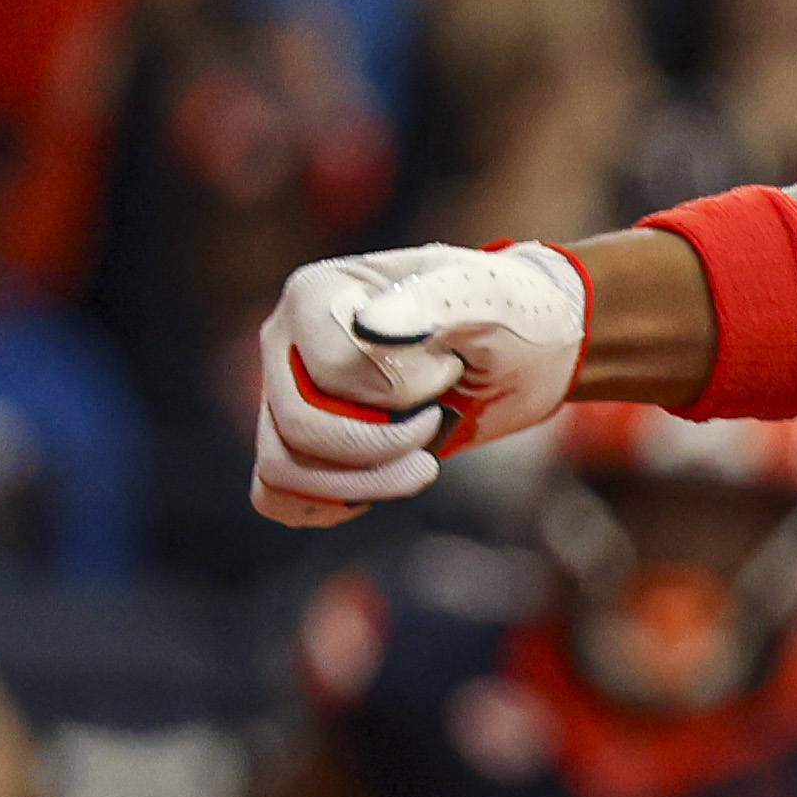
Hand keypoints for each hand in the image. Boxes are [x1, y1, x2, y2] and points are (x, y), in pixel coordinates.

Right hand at [249, 242, 587, 526]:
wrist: (520, 353)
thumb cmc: (505, 316)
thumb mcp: (490, 299)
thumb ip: (435, 302)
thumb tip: (373, 324)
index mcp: (317, 292)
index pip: (334, 370)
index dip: (403, 389)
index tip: (449, 368)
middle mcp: (283, 341)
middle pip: (300, 425)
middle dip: (383, 445)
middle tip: (437, 424)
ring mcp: (280, 392)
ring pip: (281, 467)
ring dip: (361, 484)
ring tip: (421, 466)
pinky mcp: (290, 439)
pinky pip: (276, 495)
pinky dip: (327, 504)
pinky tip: (382, 483)